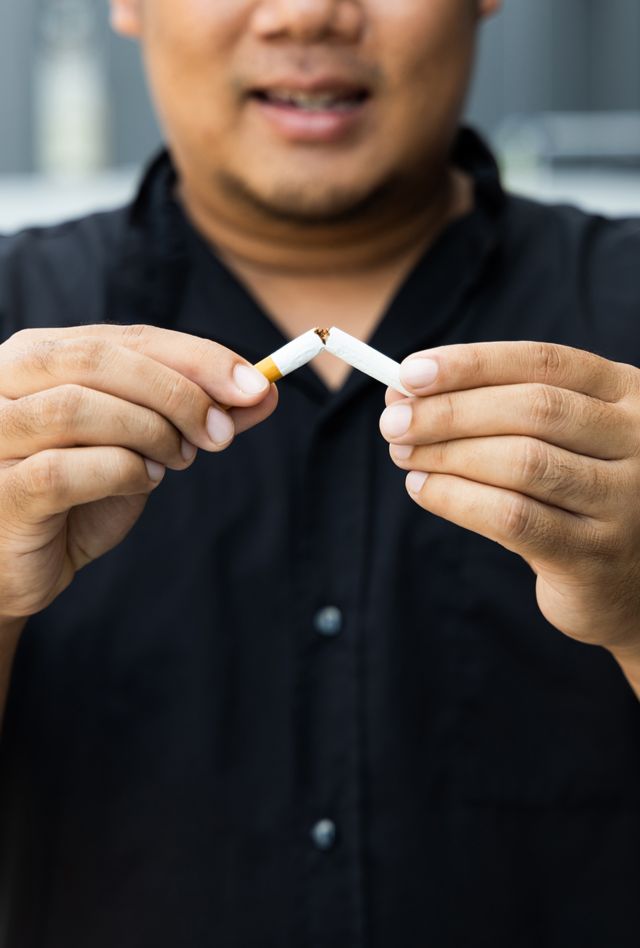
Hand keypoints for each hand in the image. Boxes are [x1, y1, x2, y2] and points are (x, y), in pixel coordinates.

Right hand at [0, 323, 276, 620]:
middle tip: (220, 433)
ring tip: (177, 460)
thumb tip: (264, 392)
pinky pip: (62, 469)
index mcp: (40, 354)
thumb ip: (193, 416)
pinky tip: (143, 481)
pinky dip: (120, 472)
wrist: (16, 566)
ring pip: (79, 407)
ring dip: (149, 433)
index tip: (256, 384)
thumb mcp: (141, 447)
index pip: (128, 337)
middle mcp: (4, 379)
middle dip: (178, 393)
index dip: (198, 357)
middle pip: (100, 360)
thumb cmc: (75, 498)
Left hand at [379, 341, 639, 688]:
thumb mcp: (555, 439)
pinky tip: (423, 489)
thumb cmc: (572, 494)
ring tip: (404, 455)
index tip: (409, 372)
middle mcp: (638, 440)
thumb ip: (495, 409)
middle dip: (450, 412)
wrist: (627, 582)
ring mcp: (624, 500)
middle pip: (532, 409)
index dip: (471, 363)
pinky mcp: (594, 555)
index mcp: (627, 394)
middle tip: (393, 420)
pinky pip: (512, 518)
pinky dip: (456, 499)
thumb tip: (405, 391)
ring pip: (521, 462)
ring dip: (447, 455)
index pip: (542, 362)